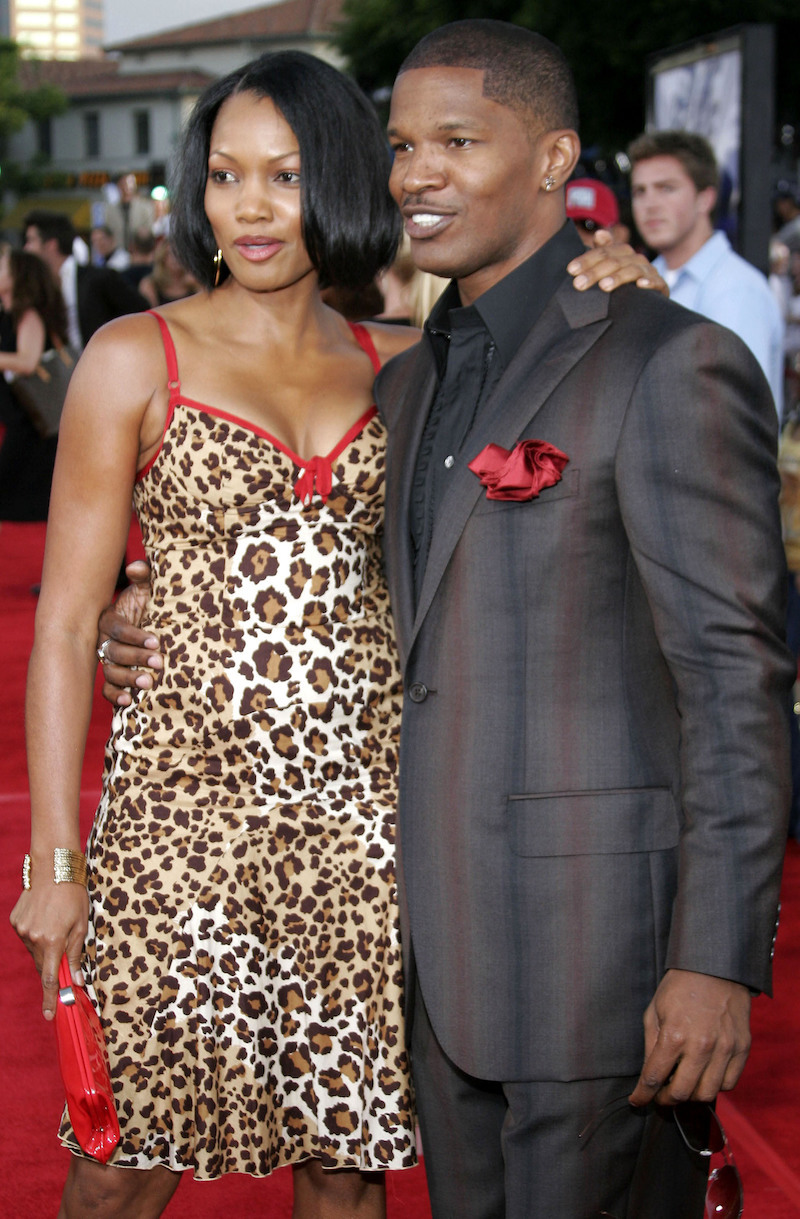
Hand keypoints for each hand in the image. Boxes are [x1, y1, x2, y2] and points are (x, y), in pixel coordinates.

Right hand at [10, 882, 88, 1019]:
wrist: (53, 867)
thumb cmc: (73, 895)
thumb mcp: (82, 925)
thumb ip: (76, 954)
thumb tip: (77, 980)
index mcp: (52, 941)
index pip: (50, 979)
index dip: (51, 999)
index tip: (50, 1016)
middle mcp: (33, 939)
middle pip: (43, 965)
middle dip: (53, 966)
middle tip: (64, 951)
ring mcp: (22, 930)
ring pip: (35, 951)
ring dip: (46, 947)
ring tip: (57, 925)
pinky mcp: (16, 921)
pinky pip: (28, 937)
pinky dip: (37, 934)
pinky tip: (46, 918)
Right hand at [97, 559, 161, 706]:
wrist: (157, 624)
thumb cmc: (151, 605)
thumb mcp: (148, 588)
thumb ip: (143, 575)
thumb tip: (135, 567)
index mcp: (110, 619)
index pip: (117, 628)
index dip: (134, 635)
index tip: (156, 640)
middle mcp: (105, 641)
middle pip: (114, 652)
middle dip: (136, 657)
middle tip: (158, 662)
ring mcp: (109, 661)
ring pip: (110, 672)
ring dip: (128, 678)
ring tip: (148, 682)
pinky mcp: (114, 678)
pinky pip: (107, 690)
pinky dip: (115, 696)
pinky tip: (129, 701)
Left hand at [568, 231, 667, 296]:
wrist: (646, 305)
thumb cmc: (623, 286)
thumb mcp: (610, 270)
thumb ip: (603, 252)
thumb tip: (600, 233)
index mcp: (623, 254)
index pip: (603, 252)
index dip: (587, 260)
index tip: (571, 270)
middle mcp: (637, 260)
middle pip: (614, 261)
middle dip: (595, 272)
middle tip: (578, 284)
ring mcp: (650, 273)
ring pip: (632, 271)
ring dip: (618, 277)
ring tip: (603, 286)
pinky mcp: (661, 287)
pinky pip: (657, 282)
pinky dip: (649, 282)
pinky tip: (639, 286)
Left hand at [628, 969, 750, 1107]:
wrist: (715, 968)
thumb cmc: (680, 988)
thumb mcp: (654, 1011)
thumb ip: (651, 1045)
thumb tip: (649, 1075)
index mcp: (674, 1035)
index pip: (654, 1078)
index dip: (642, 1095)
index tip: (637, 1101)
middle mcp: (701, 1046)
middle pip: (682, 1093)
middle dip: (666, 1099)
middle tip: (661, 1094)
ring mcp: (725, 1048)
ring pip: (707, 1094)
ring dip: (691, 1095)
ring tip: (683, 1083)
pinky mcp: (742, 1048)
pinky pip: (729, 1083)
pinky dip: (715, 1085)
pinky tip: (705, 1074)